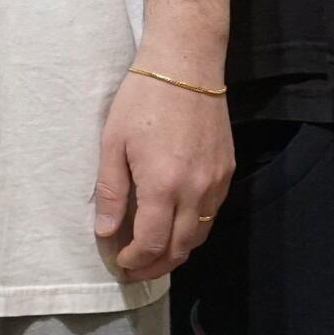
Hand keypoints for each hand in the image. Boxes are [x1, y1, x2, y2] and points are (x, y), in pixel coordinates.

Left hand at [92, 63, 233, 280]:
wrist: (186, 66)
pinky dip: (194, 228)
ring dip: (177, 250)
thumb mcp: (113, 142)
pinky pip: (212, 213)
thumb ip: (111, 191)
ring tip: (154, 252)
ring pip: (200, 235)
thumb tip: (106, 231)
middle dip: (156, 265)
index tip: (120, 262)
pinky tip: (176, 222)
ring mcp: (216, 182)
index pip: (152, 243)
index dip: (135, 260)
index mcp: (163, 186)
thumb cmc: (142, 100)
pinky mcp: (227, 171)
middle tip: (135, 269)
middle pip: (180, 248)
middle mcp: (196, 191)